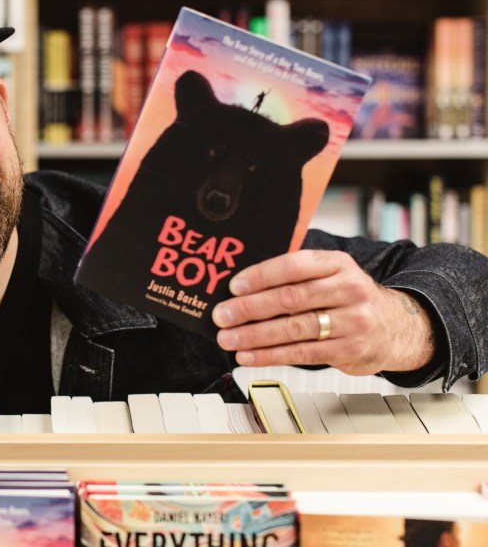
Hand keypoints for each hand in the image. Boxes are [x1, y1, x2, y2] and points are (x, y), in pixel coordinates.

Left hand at [211, 249, 435, 374]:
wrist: (397, 327)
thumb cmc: (349, 298)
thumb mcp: (332, 274)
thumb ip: (297, 274)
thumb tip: (243, 284)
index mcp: (338, 264)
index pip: (295, 265)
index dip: (262, 275)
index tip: (234, 286)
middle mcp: (349, 289)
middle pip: (291, 298)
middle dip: (250, 308)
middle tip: (222, 315)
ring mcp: (352, 321)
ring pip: (294, 329)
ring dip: (255, 335)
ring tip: (228, 338)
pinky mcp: (349, 350)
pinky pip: (302, 353)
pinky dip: (270, 356)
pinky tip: (248, 355)